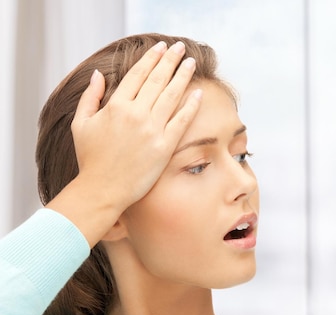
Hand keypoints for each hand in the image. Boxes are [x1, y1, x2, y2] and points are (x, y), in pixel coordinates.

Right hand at [72, 41, 200, 209]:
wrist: (102, 189)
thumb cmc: (90, 159)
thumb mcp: (82, 124)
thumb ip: (90, 97)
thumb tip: (98, 74)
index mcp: (115, 106)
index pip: (138, 74)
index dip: (151, 58)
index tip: (161, 48)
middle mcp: (135, 114)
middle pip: (157, 80)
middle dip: (170, 61)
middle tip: (181, 48)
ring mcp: (151, 130)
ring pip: (171, 96)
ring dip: (183, 77)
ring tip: (191, 63)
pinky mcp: (164, 146)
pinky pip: (181, 121)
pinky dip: (190, 106)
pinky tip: (198, 94)